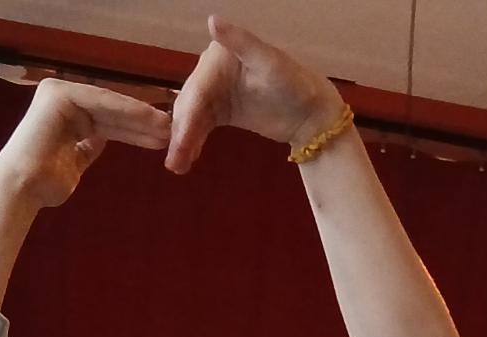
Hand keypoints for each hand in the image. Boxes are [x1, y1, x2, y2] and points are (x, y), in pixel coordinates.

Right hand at [0, 78, 172, 209]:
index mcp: (65, 116)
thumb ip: (88, 146)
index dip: (136, 130)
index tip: (162, 139)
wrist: (23, 189)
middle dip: (143, 123)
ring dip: (140, 117)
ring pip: (110, 106)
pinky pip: (101, 102)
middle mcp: (61, 100)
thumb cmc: (47, 184)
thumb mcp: (75, 160)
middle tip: (173, 132)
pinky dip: (127, 111)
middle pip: (111, 112)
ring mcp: (58, 94)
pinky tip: (151, 120)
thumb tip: (101, 139)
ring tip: (168, 128)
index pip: (108, 121)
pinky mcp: (58, 95)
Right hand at [166, 15, 346, 172]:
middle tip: (174, 161)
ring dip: (183, 141)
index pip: (198, 89)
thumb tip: (212, 20)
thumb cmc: (296, 83)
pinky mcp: (221, 110)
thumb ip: (241, 42)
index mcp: (220, 55)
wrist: (312, 113)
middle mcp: (212, 70)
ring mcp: (216, 91)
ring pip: (192, 117)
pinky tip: (187, 158)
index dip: (187, 117)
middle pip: (190, 104)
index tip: (180, 141)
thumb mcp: (270, 62)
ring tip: (177, 166)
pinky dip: (193, 141)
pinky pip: (201, 126)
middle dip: (180, 133)